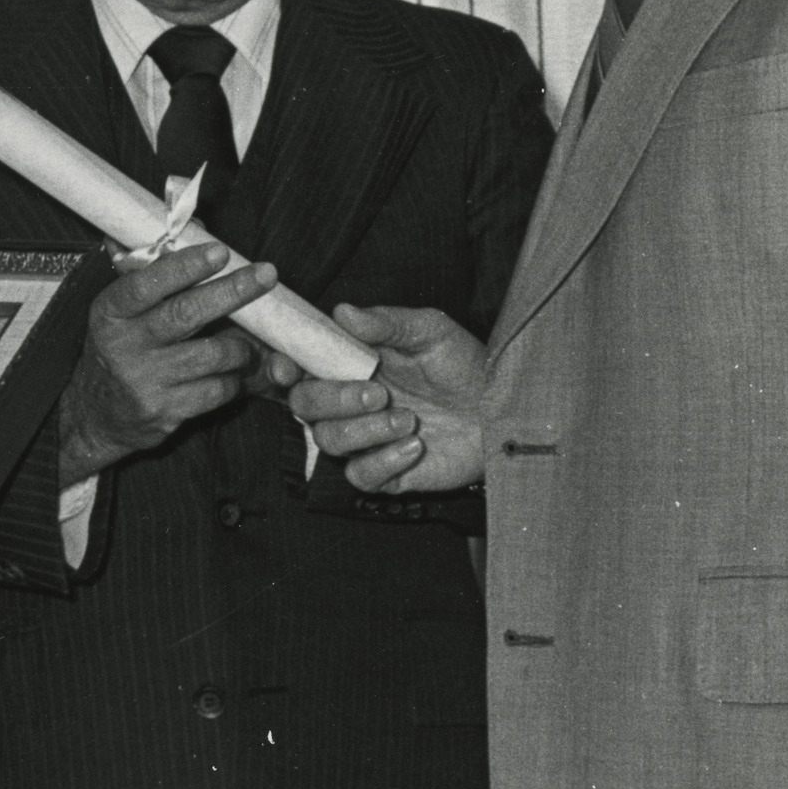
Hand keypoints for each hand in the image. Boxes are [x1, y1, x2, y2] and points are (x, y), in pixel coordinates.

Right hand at [57, 241, 294, 483]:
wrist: (97, 414)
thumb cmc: (120, 347)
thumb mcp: (123, 309)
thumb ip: (157, 268)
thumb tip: (197, 227)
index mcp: (110, 312)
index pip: (146, 284)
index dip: (185, 267)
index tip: (220, 251)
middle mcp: (124, 346)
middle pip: (186, 314)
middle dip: (232, 292)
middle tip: (266, 275)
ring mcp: (144, 381)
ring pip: (212, 355)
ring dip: (240, 346)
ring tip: (248, 343)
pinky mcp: (165, 411)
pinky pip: (217, 390)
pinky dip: (234, 379)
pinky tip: (233, 373)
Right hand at [286, 302, 488, 492]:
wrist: (504, 411)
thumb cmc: (465, 366)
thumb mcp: (431, 331)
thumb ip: (387, 322)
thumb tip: (342, 312)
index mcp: (349, 365)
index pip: (299, 367)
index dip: (283, 368)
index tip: (288, 368)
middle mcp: (349, 404)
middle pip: (304, 406)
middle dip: (334, 400)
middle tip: (379, 393)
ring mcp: (364, 440)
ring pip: (328, 442)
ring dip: (366, 430)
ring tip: (410, 419)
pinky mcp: (385, 473)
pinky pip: (360, 476)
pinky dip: (384, 460)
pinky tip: (415, 445)